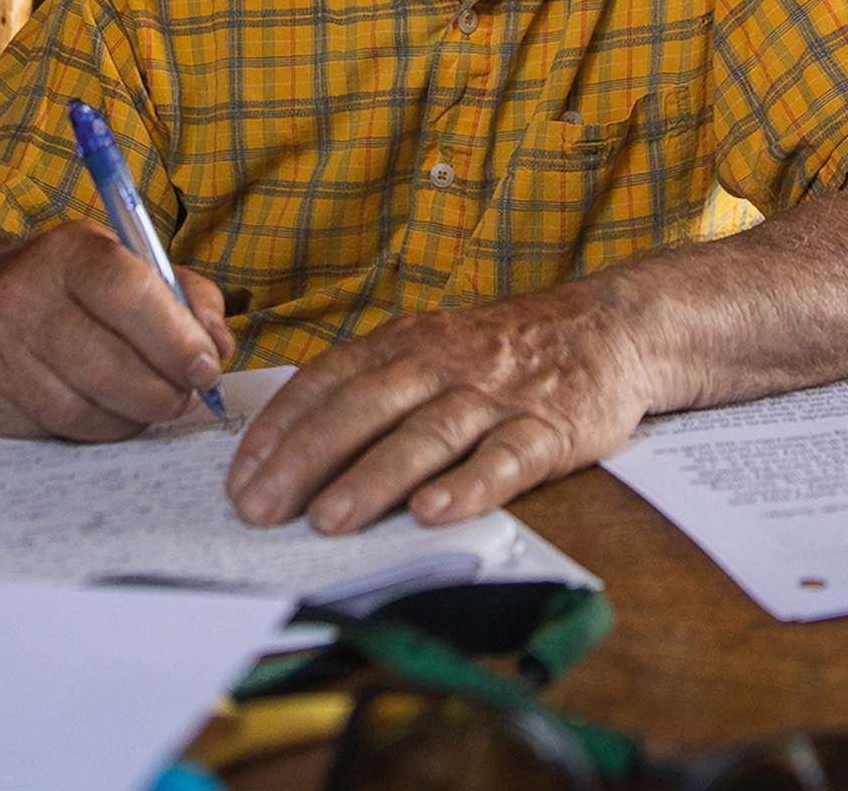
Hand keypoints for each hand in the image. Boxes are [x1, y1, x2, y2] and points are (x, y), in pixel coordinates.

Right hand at [0, 221, 235, 442]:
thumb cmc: (73, 287)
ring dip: (129, 417)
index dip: (175, 339)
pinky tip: (100, 410)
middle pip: (105, 365)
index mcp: (68, 251)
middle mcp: (20, 294)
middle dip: (160, 392)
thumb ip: (188, 298)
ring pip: (81, 410)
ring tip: (146, 404)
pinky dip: (91, 431)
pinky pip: (51, 431)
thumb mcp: (131, 266)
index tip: (207, 368)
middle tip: (184, 397)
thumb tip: (218, 346)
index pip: (128, 293)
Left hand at [225, 284, 657, 534]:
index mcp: (403, 344)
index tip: (238, 478)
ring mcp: (494, 396)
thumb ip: (371, 387)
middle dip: (305, 460)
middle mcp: (441, 363)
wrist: (608, 326)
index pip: (325, 382)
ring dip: (373, 478)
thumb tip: (291, 448)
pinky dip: (468, 487)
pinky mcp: (548, 428)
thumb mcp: (429, 347)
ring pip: (425, 435)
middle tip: (260, 510)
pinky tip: (433, 514)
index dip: (278, 430)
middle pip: (363, 408)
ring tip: (329, 520)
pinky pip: (503, 459)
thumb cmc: (500, 351)